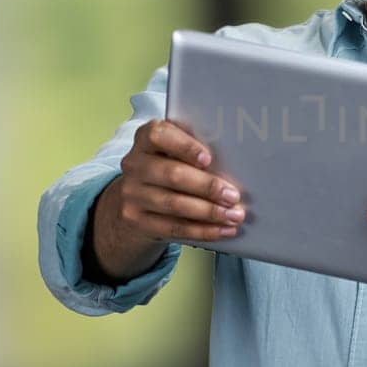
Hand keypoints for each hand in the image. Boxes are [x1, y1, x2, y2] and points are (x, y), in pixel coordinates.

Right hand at [112, 118, 246, 244]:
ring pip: (174, 204)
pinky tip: (221, 231)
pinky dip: (202, 231)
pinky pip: (173, 227)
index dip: (184, 146)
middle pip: (172, 174)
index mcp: (145, 139)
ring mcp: (132, 194)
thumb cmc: (168, 167)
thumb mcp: (174, 151)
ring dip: (209, 212)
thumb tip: (235, 163)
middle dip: (207, 187)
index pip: (159, 135)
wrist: (137, 199)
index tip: (208, 159)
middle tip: (233, 196)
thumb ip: (195, 150)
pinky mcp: (136, 220)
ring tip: (233, 216)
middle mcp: (134, 164)